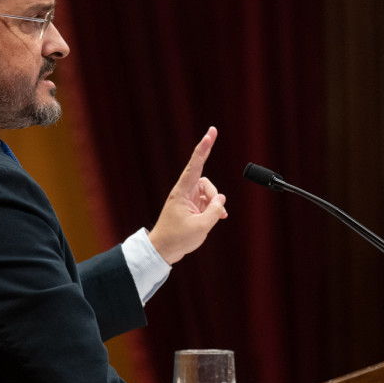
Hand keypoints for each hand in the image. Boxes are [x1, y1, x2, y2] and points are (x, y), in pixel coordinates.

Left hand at [147, 126, 227, 264]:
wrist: (163, 250)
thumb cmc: (177, 239)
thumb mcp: (201, 226)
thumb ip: (215, 210)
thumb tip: (220, 199)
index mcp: (182, 192)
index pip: (195, 164)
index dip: (204, 147)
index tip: (211, 132)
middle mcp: (184, 192)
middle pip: (206, 182)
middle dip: (214, 193)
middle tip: (216, 203)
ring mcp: (188, 199)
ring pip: (209, 193)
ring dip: (215, 204)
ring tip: (214, 218)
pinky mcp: (191, 207)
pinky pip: (208, 201)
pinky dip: (214, 208)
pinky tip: (220, 217)